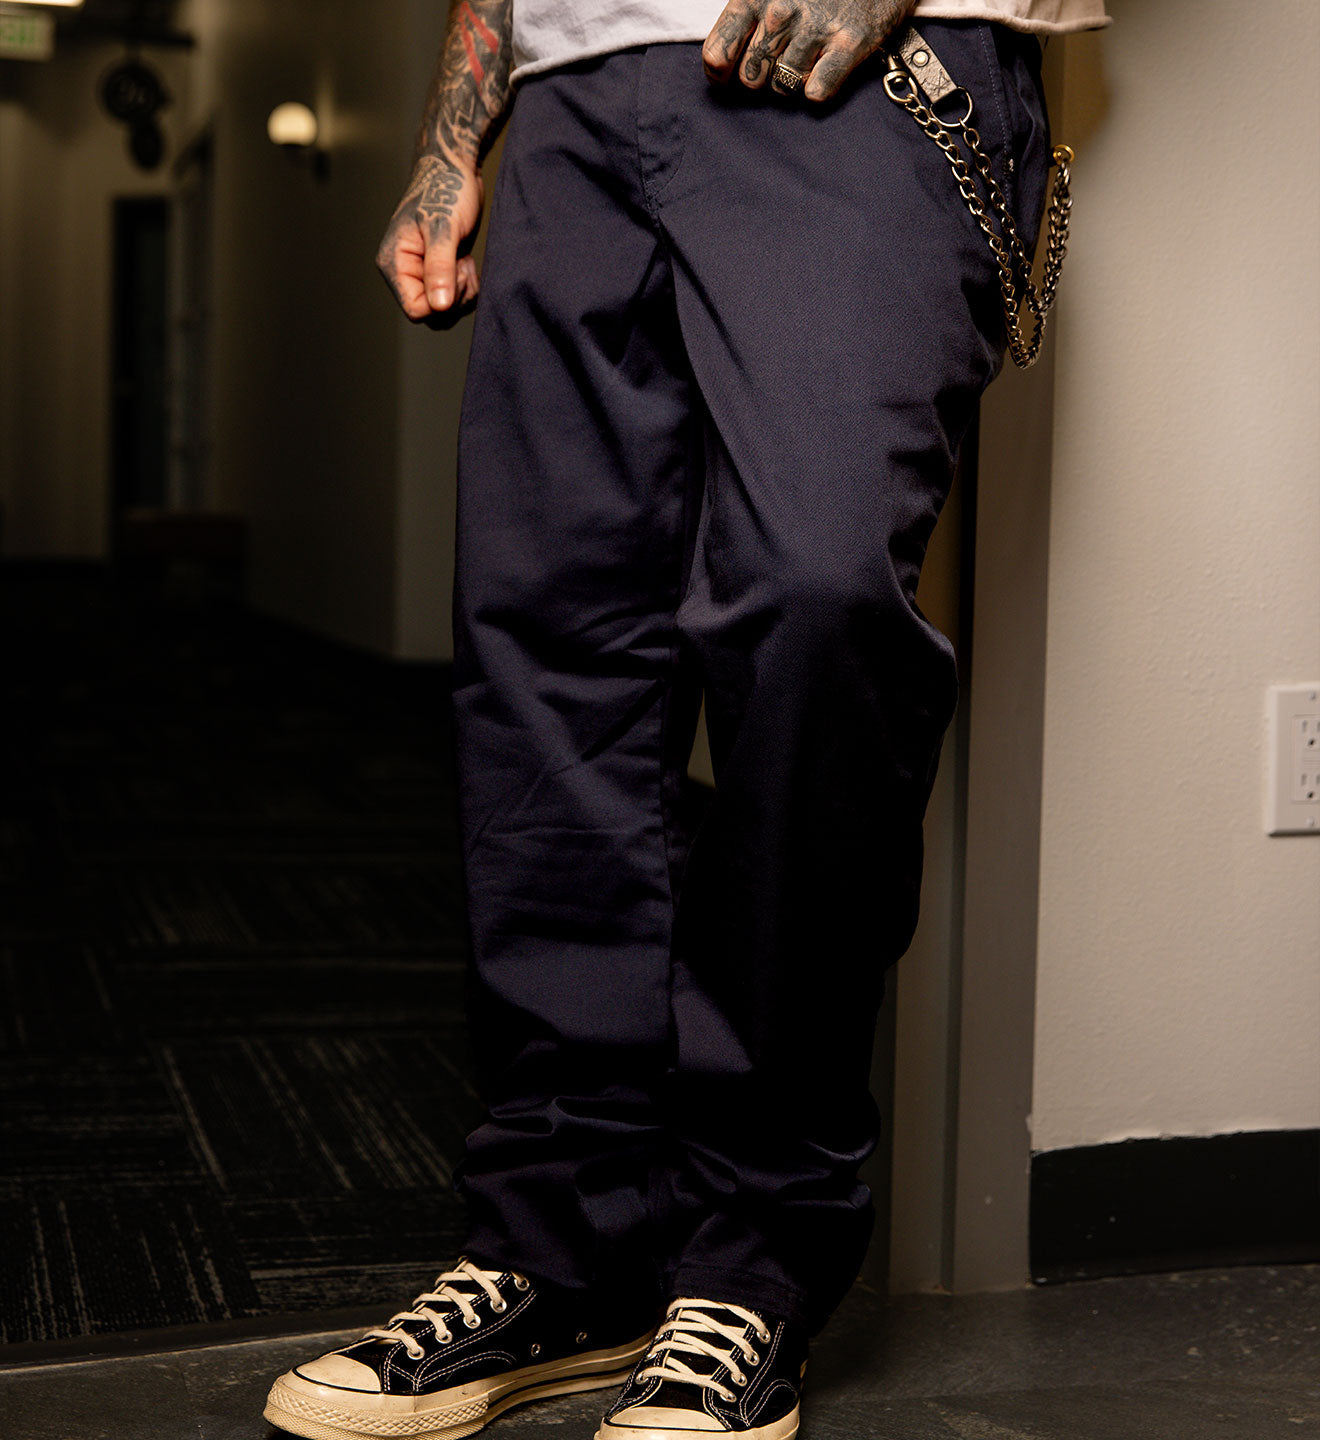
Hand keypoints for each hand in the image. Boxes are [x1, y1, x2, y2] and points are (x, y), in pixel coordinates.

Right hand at [376, 154, 484, 326]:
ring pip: (443, 310)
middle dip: (454, 299)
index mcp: (394, 262)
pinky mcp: (438, 271)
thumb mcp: (444, 227)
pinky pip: (451, 299)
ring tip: (466, 263)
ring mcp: (421, 272)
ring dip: (462, 295)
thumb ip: (440, 267)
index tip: (456, 271)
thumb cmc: (447, 189)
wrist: (456, 168)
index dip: (442, 301)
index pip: (415, 309)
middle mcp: (404, 271)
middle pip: (430, 314)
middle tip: (464, 267)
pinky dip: (465, 289)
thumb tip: (438, 305)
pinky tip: (467, 263)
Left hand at [703, 0, 916, 102]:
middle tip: (778, 62)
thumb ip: (745, 15)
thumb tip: (720, 60)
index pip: (718, 53)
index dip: (719, 73)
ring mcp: (815, 30)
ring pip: (782, 89)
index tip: (727, 75)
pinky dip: (819, 88)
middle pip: (750, 80)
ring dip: (791, 81)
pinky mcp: (848, 45)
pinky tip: (825, 67)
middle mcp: (781, 13)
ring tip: (806, 58)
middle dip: (761, 77)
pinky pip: (816, 93)